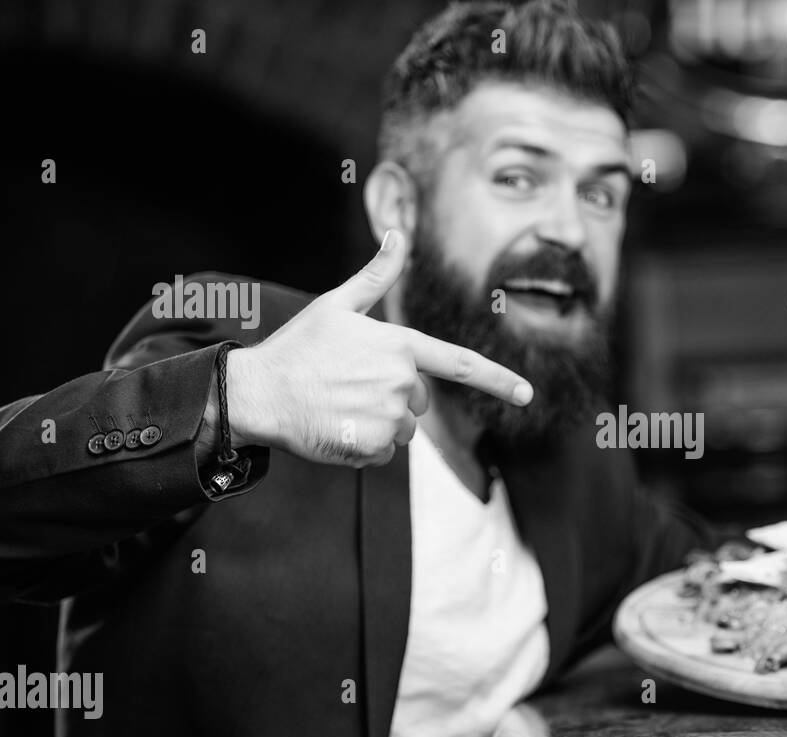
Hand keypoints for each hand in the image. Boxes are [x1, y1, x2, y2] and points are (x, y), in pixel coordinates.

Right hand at [225, 229, 532, 467]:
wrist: (259, 392)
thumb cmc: (298, 348)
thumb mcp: (337, 304)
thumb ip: (377, 275)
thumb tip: (398, 232)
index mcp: (399, 346)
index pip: (460, 364)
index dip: (499, 380)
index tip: (527, 394)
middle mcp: (401, 382)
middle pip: (418, 401)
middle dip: (392, 397)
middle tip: (349, 386)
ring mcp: (388, 417)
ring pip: (402, 430)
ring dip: (378, 423)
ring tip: (340, 406)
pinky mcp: (372, 447)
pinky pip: (383, 453)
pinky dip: (364, 445)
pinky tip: (336, 426)